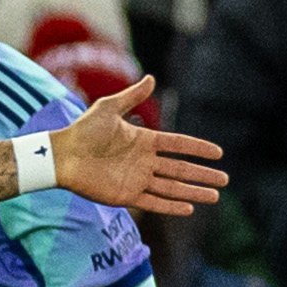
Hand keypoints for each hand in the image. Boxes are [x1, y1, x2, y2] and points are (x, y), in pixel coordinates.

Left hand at [49, 80, 224, 217]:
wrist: (62, 155)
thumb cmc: (82, 130)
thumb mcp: (108, 108)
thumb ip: (132, 96)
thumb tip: (152, 78)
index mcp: (143, 140)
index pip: (178, 145)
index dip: (198, 148)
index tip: (218, 153)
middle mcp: (144, 161)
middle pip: (181, 169)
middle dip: (203, 175)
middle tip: (225, 180)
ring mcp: (136, 179)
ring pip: (172, 187)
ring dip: (193, 192)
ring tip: (214, 196)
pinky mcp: (126, 196)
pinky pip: (154, 202)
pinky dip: (171, 206)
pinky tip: (188, 208)